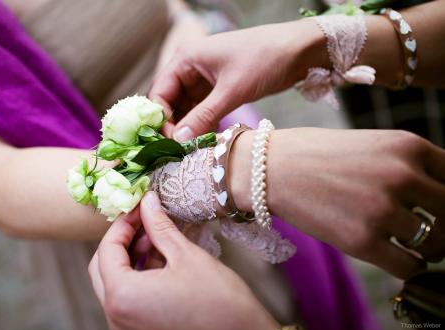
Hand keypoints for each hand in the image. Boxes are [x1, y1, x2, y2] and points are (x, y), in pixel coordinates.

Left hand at [89, 191, 277, 329]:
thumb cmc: (219, 302)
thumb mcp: (186, 255)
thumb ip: (159, 226)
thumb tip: (147, 202)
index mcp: (123, 296)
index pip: (106, 249)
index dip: (122, 224)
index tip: (138, 208)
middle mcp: (117, 317)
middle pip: (103, 267)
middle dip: (123, 240)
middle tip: (144, 221)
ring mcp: (126, 329)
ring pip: (115, 283)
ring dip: (131, 257)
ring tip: (156, 238)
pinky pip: (128, 299)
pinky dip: (138, 277)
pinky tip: (161, 260)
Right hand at [149, 19, 327, 140]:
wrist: (297, 50)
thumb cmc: (263, 59)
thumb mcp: (232, 91)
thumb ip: (203, 116)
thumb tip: (178, 140)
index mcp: (186, 59)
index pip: (159, 93)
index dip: (161, 119)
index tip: (169, 143)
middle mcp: (190, 68)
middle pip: (170, 103)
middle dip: (175, 126)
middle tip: (181, 151)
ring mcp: (203, 80)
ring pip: (186, 109)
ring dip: (189, 128)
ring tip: (194, 149)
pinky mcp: (217, 90)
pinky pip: (201, 111)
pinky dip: (202, 125)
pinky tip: (206, 141)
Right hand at [230, 128, 444, 278]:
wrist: (269, 169)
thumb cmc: (317, 155)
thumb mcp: (371, 145)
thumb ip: (408, 165)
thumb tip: (439, 196)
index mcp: (407, 145)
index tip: (439, 208)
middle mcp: (401, 176)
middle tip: (431, 230)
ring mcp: (382, 209)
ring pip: (436, 244)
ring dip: (429, 248)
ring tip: (412, 245)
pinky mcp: (361, 240)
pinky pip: (410, 267)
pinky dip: (410, 267)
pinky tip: (397, 257)